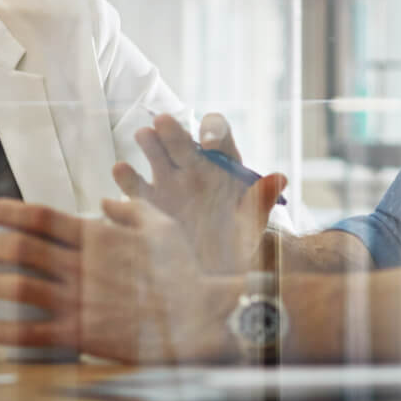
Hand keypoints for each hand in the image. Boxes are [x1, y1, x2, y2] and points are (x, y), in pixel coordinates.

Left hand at [0, 197, 238, 363]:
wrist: (199, 318)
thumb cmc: (183, 272)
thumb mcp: (162, 227)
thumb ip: (130, 210)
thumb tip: (105, 200)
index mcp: (98, 236)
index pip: (40, 217)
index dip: (5, 211)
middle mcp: (83, 265)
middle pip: (21, 249)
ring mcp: (80, 300)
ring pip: (20, 287)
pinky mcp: (82, 333)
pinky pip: (32, 332)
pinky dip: (2, 329)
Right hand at [112, 113, 286, 273]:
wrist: (213, 277)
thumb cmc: (238, 248)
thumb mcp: (252, 227)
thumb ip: (261, 202)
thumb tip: (280, 178)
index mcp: (223, 165)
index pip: (219, 134)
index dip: (213, 131)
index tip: (208, 142)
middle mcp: (194, 167)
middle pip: (181, 139)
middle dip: (174, 130)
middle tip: (164, 123)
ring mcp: (169, 182)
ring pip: (155, 153)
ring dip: (149, 143)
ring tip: (144, 136)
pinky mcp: (148, 203)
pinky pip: (135, 186)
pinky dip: (126, 177)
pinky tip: (121, 170)